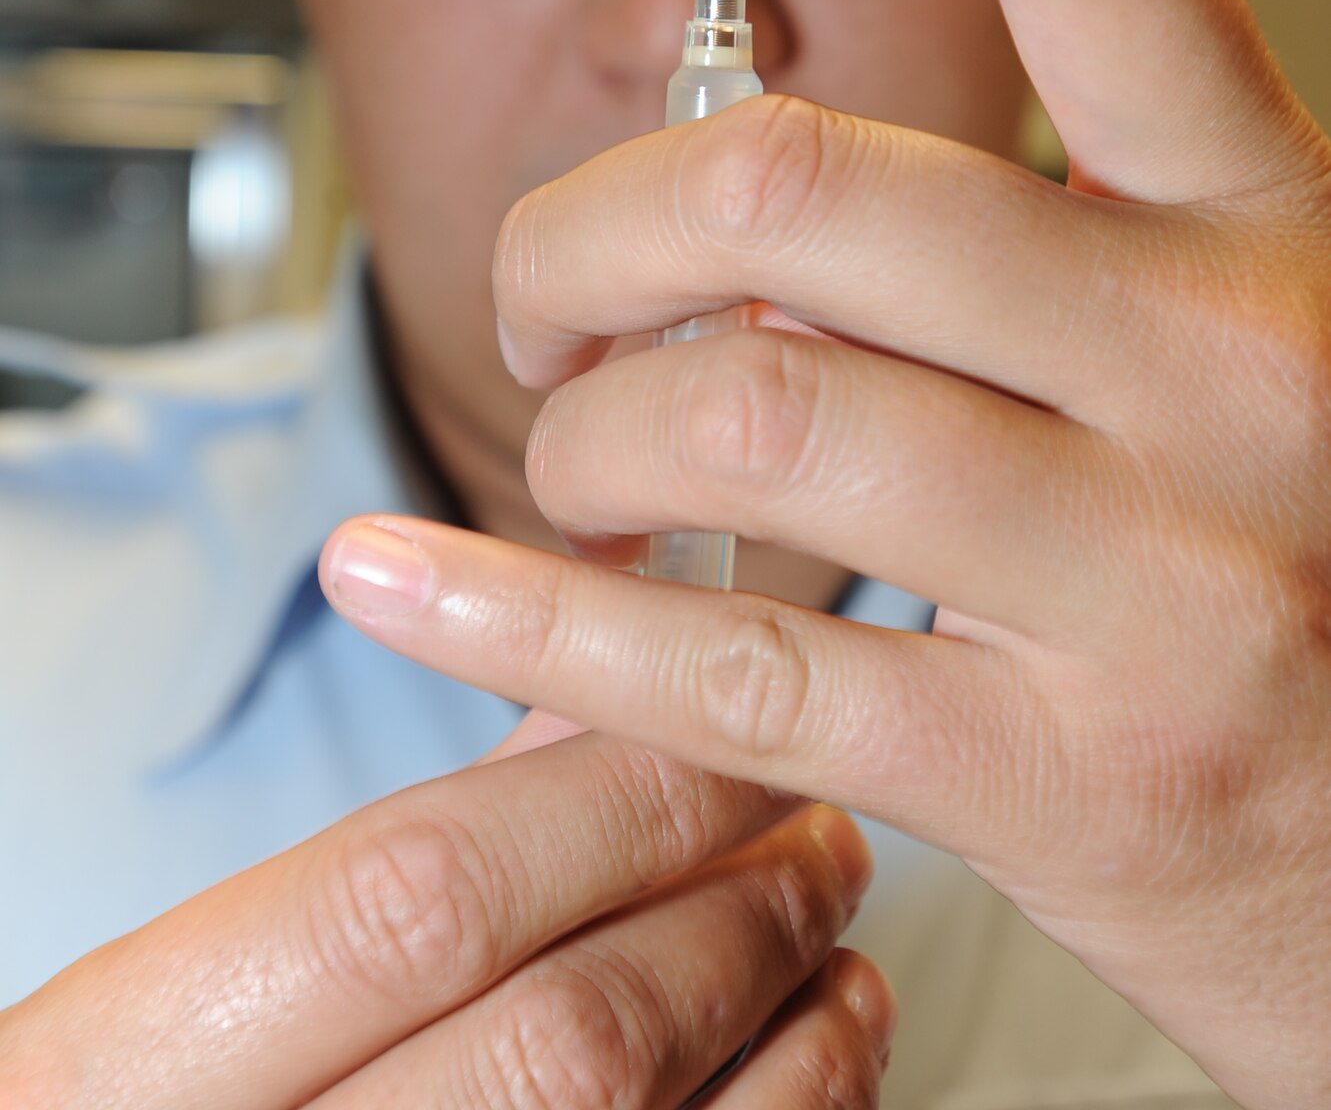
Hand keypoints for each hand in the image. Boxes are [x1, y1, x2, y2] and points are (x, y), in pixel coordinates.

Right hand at [2, 699, 891, 1106]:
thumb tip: (601, 704)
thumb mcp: (211, 985)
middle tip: (811, 813)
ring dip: (788, 1017)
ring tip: (828, 918)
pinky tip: (817, 1049)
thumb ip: (406, 852)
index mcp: (142, 1069)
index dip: (604, 794)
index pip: (421, 894)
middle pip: (572, 1035)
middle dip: (727, 904)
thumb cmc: (181, 1105)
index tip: (719, 720)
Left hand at [323, 0, 1330, 1108]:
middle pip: (803, 186)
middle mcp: (1233, 359)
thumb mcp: (1225, 337)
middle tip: (550, 284)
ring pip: (743, 410)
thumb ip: (1040, 217)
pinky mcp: (1065, 774)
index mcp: (1273, 214)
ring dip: (579, 425)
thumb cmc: (1301, 569)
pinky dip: (526, 624)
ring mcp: (1163, 576)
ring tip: (570, 450)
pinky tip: (420, 588)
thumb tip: (767, 154)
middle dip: (589, 225)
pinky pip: (723, 665)